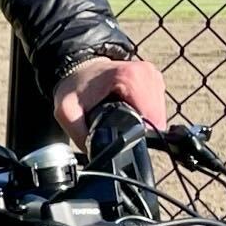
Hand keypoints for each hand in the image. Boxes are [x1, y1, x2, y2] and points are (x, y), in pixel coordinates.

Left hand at [52, 55, 168, 140]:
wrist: (79, 71)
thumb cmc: (74, 88)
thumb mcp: (67, 112)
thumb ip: (81, 135)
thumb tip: (99, 155)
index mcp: (130, 77)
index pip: (150, 117)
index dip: (139, 134)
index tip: (121, 135)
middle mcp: (147, 73)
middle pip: (156, 117)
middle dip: (140, 129)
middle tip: (117, 125)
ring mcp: (153, 75)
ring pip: (158, 113)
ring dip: (144, 122)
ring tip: (122, 116)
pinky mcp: (155, 80)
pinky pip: (157, 107)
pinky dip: (145, 114)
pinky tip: (129, 110)